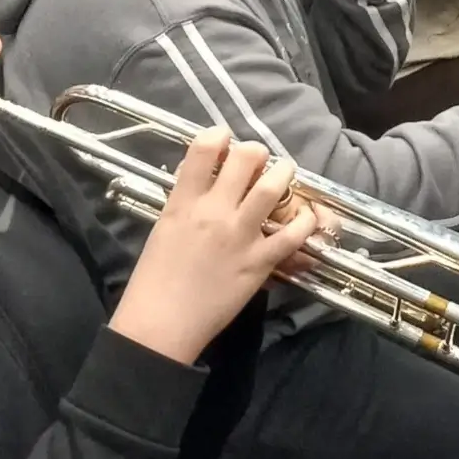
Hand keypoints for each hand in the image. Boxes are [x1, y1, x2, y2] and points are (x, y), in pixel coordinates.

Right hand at [110, 131, 317, 364]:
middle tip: (259, 160)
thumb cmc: (153, 279)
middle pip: (246, 159)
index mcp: (184, 202)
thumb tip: (202, 183)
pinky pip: (293, 234)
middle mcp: (214, 211)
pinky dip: (305, 221)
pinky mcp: (260, 261)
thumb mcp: (162, 229)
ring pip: (273, 187)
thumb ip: (184, 203)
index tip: (225, 139)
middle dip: (257, 151)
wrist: (161, 323)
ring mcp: (240, 235)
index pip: (204, 148)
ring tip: (285, 173)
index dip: (219, 134)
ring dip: (284, 173)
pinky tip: (305, 217)